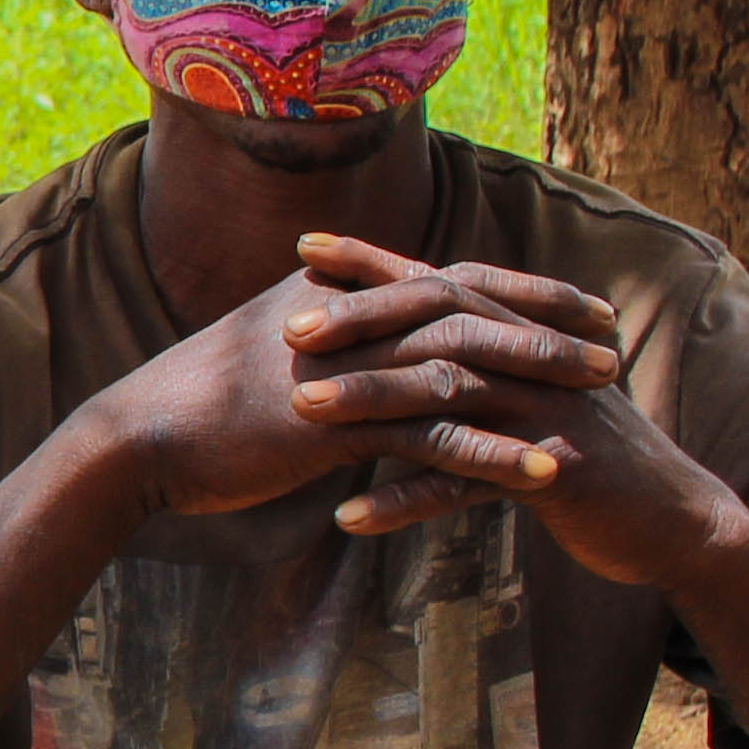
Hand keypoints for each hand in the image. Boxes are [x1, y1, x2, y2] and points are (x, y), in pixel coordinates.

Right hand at [86, 262, 561, 523]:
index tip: (575, 304)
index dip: (517, 290)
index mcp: (336, 292)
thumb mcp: (259, 349)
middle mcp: (349, 316)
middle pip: (469, 308)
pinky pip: (431, 436)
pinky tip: (542, 470)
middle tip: (612, 341)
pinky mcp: (336, 423)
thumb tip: (352, 331)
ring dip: (538, 380)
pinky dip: (491, 451)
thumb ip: (316, 331)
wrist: (136, 439)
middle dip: (547, 323)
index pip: (446, 278)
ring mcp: (344, 367)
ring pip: (462, 365)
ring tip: (601, 397)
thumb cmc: (190, 404)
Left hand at [281, 237, 745, 587]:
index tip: (304, 245)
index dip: (375, 262)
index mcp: (523, 334)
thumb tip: (403, 344)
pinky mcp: (553, 469)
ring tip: (299, 408)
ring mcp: (547, 410)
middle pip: (441, 320)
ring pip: (447, 393)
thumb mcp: (531, 400)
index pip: (440, 281)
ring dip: (369, 401)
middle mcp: (535, 358)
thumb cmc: (584, 460)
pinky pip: (465, 483)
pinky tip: (347, 519)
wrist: (672, 522)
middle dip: (362, 319)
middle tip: (286, 329)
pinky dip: (405, 500)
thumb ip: (478, 366)